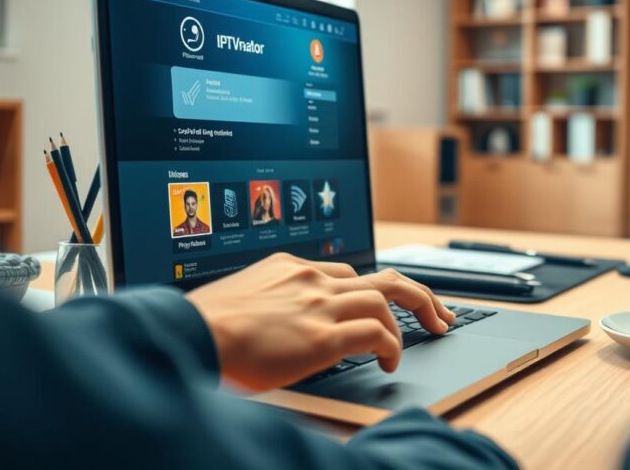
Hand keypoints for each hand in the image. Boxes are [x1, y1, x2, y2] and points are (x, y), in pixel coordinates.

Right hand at [185, 252, 455, 390]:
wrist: (190, 332)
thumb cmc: (204, 324)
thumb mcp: (239, 299)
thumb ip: (268, 301)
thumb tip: (272, 323)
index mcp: (291, 267)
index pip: (347, 273)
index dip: (372, 293)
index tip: (385, 307)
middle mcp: (312, 280)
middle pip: (383, 277)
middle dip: (419, 295)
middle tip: (440, 313)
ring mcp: (320, 305)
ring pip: (387, 299)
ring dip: (412, 321)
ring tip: (424, 339)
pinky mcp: (323, 336)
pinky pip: (376, 333)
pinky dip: (392, 346)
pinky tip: (390, 362)